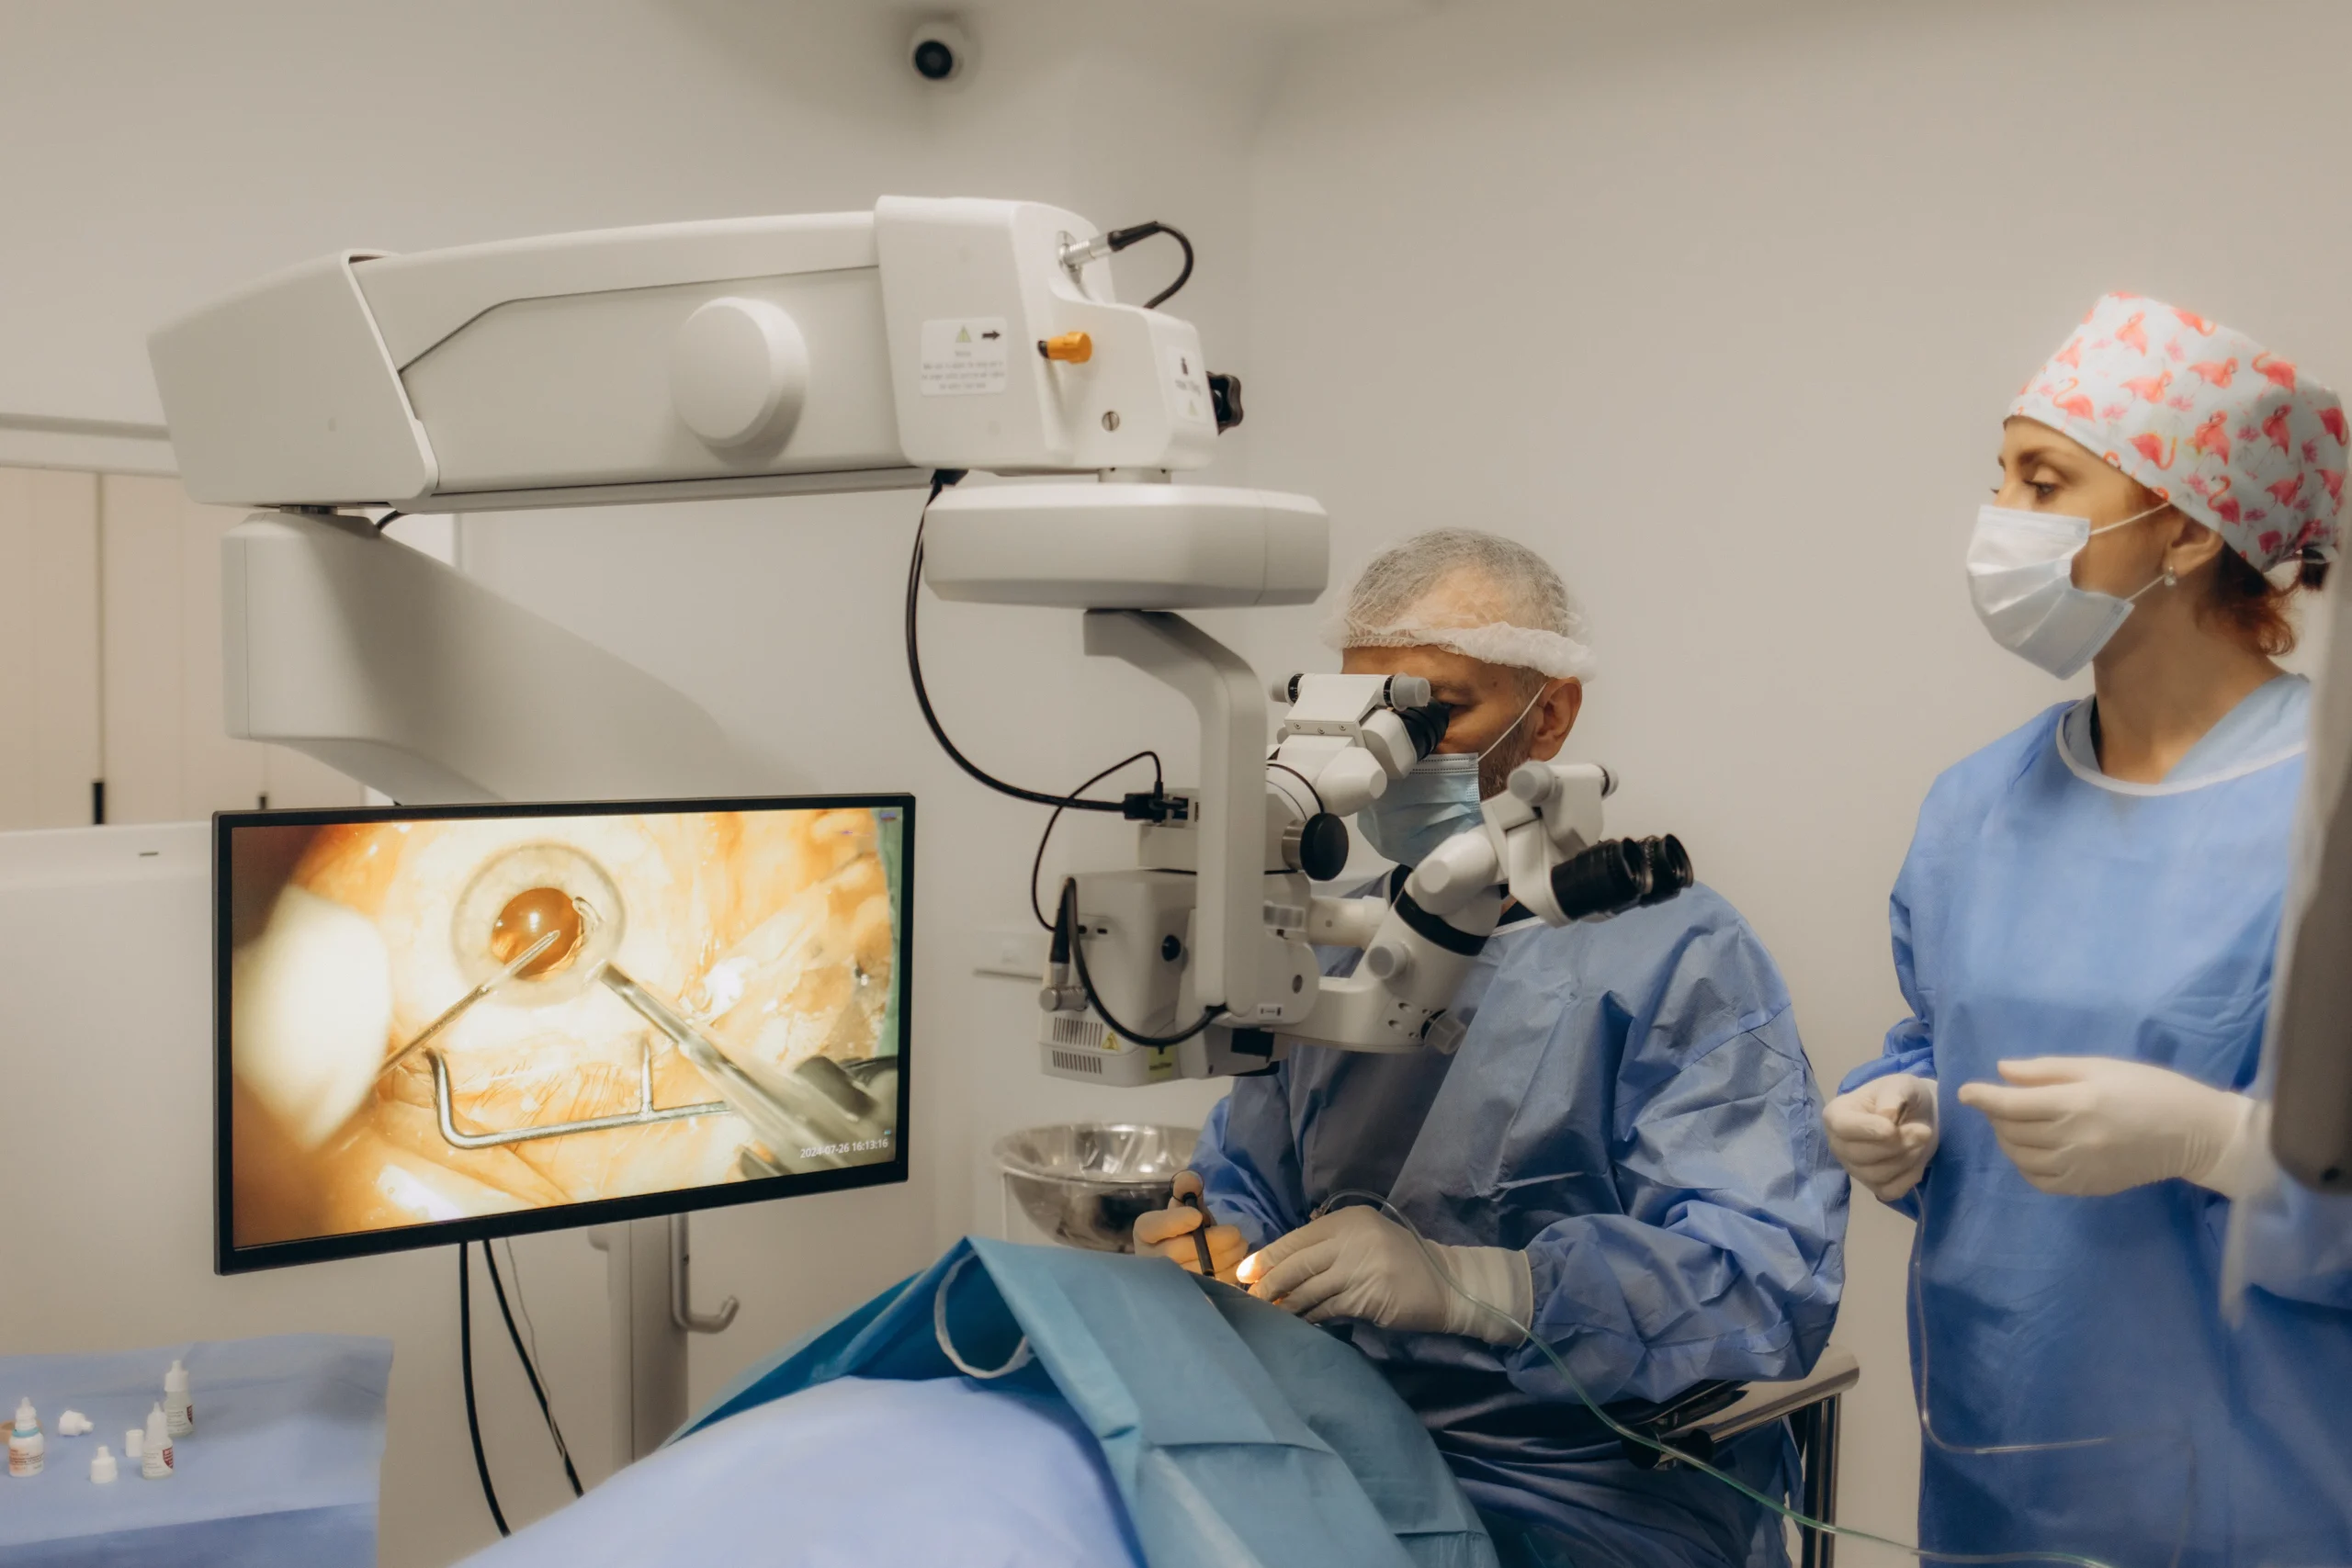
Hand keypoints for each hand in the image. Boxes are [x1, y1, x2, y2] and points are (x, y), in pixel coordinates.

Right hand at [1131, 1171, 1247, 1282]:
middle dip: (1211, 1242)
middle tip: (1235, 1233)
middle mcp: (1149, 1259)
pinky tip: (1236, 1261)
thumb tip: (1191, 1181)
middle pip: (1176, 1253)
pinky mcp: (1188, 1295)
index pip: (1151, 1227)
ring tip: (1240, 1245)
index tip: (1197, 1216)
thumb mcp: (1186, 1205)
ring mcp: (1166, 1282)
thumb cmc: (1187, 1228)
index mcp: (1146, 1231)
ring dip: (1224, 1258)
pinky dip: (1227, 1273)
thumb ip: (1188, 1188)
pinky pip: (1209, 1286)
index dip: (1175, 1222)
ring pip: (1194, 1272)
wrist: (1190, 1257)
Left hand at [1236, 1205, 1530, 1344]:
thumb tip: (1281, 1260)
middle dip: (1269, 1284)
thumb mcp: (1366, 1236)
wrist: (1446, 1282)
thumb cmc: (1401, 1259)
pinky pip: (1328, 1310)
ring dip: (1286, 1305)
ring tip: (1268, 1314)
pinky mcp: (1368, 1299)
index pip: (1297, 1238)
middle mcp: (1353, 1240)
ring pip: (1309, 1290)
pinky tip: (1298, 1323)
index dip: (1268, 1257)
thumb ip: (1331, 1241)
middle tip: (1249, 1299)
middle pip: (1297, 1264)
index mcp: (1349, 1220)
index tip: (1245, 1273)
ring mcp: (1361, 1270)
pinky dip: (1310, 1317)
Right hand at [1823, 1073, 1938, 1200]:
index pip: (1842, 1127)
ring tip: (1921, 1140)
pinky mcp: (1874, 1186)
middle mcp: (1838, 1145)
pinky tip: (1916, 1159)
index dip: (1868, 1130)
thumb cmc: (1903, 1096)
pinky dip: (1909, 1176)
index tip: (1893, 1128)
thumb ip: (1893, 1094)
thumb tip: (1886, 1115)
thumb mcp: (1901, 1084)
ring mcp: (1855, 1168)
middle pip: (1860, 1155)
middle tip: (1923, 1130)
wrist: (1920, 1115)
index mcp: (1836, 1114)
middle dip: (1896, 1144)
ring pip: (1877, 1174)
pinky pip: (1890, 1190)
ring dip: (1907, 1158)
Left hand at [1958, 1057, 2267, 1198]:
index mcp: (2077, 1103)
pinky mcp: (2088, 1187)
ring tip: (2015, 1125)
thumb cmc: (2148, 1089)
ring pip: (2021, 1158)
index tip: (1965, 1092)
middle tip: (2001, 1103)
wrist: (2194, 1133)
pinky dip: (2025, 1166)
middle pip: (2012, 1131)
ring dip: (2007, 1141)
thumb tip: (2002, 1072)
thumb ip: (2048, 1070)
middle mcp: (2074, 1139)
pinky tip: (2032, 1151)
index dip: (1983, 1097)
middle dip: (1996, 1116)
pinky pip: (2040, 1181)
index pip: (2012, 1104)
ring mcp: (2080, 1167)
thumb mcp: (2099, 1067)